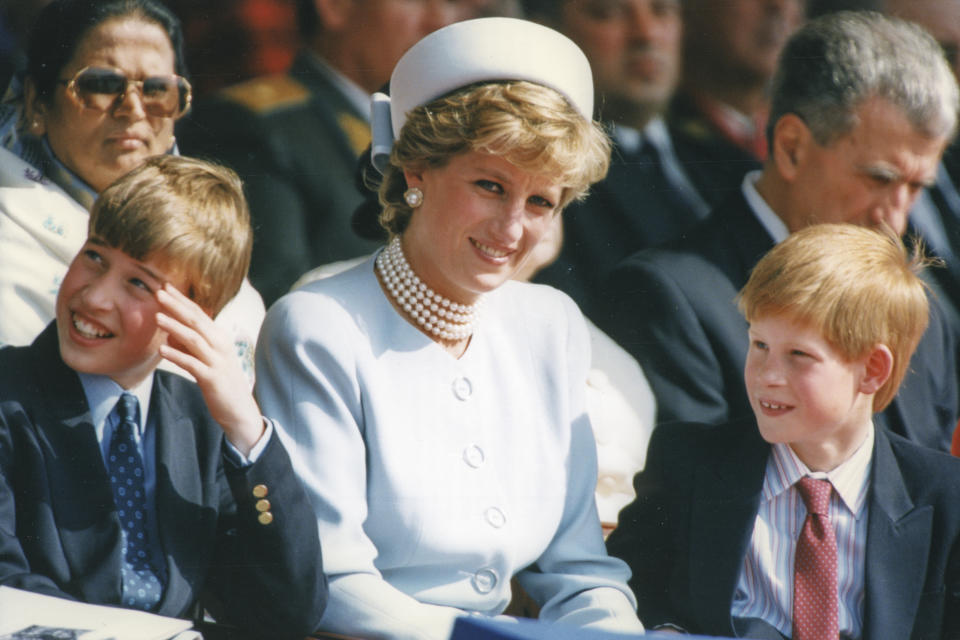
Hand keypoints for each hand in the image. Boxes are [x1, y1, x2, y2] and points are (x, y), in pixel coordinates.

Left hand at [156, 283, 264, 455]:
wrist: (239, 409)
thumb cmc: (222, 382)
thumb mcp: (207, 359)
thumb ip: (190, 346)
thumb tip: (170, 336)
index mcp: (219, 338)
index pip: (199, 313)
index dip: (182, 300)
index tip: (165, 287)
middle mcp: (220, 345)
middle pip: (196, 321)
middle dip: (176, 306)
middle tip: (158, 293)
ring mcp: (217, 361)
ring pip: (194, 339)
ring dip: (175, 327)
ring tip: (157, 317)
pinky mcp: (212, 378)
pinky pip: (192, 364)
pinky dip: (177, 356)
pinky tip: (162, 351)